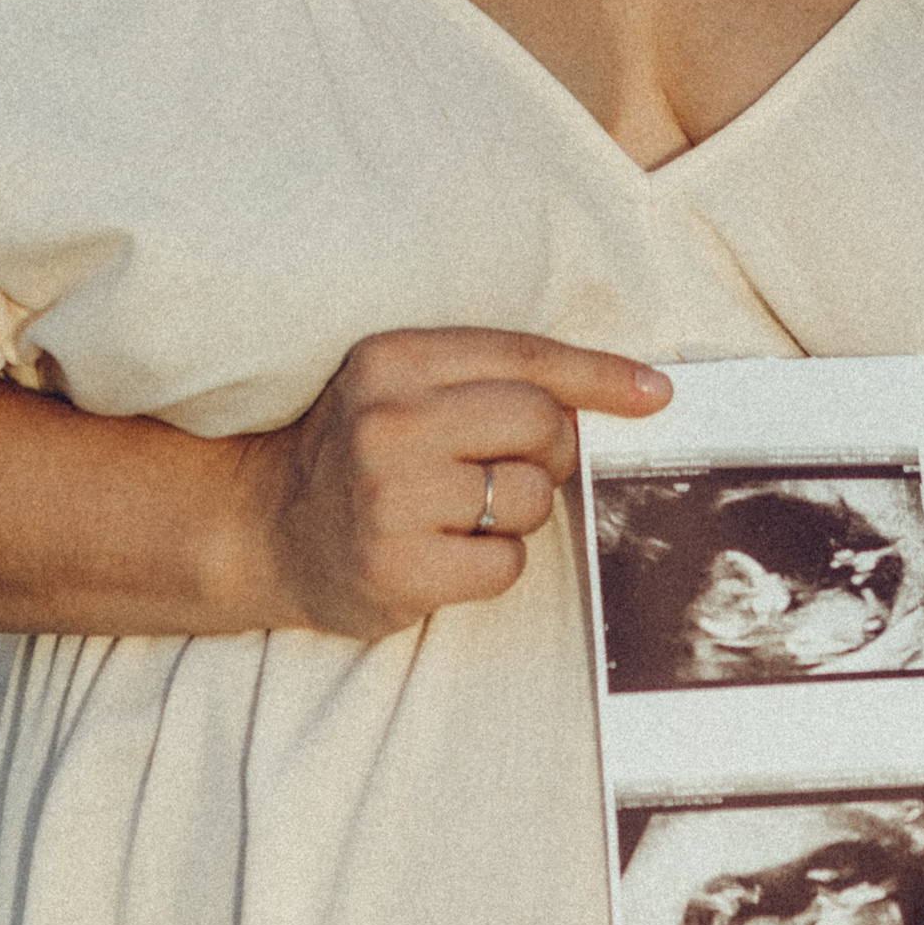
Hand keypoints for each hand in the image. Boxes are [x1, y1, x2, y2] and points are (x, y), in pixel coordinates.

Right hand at [232, 327, 668, 640]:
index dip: (600, 377)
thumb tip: (644, 390)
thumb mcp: (407, 387)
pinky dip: (494, 564)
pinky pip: (506, 564)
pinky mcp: (394, 566)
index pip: (524, 357)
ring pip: (530, 498)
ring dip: (519, 513)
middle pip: (540, 424)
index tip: (656, 394)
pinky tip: (448, 552)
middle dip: (551, 451)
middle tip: (514, 466)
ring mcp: (388, 497)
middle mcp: (387, 420)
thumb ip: (500, 377)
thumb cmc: (362, 450)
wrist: (267, 528)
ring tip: (464, 512)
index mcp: (394, 359)